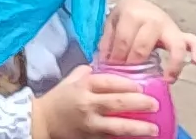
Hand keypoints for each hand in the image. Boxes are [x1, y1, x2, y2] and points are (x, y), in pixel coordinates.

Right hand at [30, 67, 161, 138]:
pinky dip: (125, 138)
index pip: (108, 82)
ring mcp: (89, 123)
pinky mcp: (91, 137)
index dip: (126, 84)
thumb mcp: (70, 80)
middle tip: (154, 104)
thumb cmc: (57, 99)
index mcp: (83, 86)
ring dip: (137, 127)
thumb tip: (105, 65)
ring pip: (116, 126)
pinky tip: (137, 138)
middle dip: (138, 103)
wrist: (41, 121)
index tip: (141, 86)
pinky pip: (111, 138)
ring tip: (153, 129)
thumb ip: (87, 72)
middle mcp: (87, 104)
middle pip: (116, 103)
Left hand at [100, 0, 195, 74]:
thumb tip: (104, 64)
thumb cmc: (124, 19)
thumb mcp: (112, 24)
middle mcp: (153, 17)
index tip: (112, 70)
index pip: (123, 40)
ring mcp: (169, 25)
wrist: (138, 6)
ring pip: (175, 45)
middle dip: (134, 63)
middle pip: (143, 45)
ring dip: (171, 64)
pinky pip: (193, 41)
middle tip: (129, 76)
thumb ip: (107, 42)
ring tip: (167, 78)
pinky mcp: (180, 33)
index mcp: (132, 13)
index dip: (116, 57)